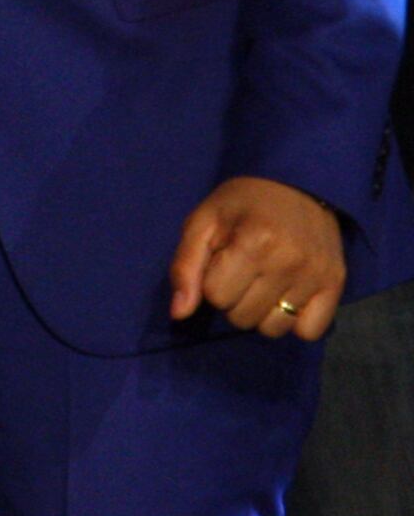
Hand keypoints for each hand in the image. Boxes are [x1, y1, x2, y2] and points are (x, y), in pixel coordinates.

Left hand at [172, 175, 346, 339]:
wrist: (298, 184)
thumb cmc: (242, 203)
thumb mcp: (203, 222)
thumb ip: (185, 267)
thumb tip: (179, 313)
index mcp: (253, 242)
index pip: (216, 297)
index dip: (211, 282)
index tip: (221, 261)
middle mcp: (289, 262)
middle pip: (242, 318)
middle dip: (233, 299)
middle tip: (242, 271)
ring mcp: (316, 276)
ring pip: (272, 329)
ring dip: (261, 314)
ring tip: (263, 284)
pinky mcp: (336, 285)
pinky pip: (309, 332)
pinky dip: (294, 322)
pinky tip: (287, 297)